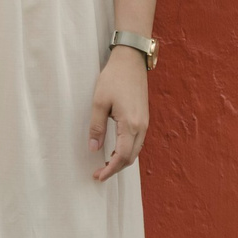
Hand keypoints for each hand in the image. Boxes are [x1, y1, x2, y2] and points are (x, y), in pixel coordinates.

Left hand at [88, 47, 150, 181]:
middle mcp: (141, 127)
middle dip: (115, 168)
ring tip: (105, 163)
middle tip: (99, 173)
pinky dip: (127, 150)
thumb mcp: (99, 101)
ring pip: (135, 150)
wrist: (131, 61)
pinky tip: (115, 149)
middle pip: (130, 157)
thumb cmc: (114, 78)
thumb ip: (96, 126)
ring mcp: (144, 123)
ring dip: (121, 160)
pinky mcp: (143, 118)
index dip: (110, 170)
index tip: (98, 176)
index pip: (122, 156)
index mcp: (130, 125)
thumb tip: (93, 148)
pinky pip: (137, 142)